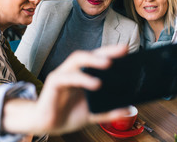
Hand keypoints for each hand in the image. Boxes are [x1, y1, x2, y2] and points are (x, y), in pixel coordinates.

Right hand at [2, 45, 130, 134]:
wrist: (48, 125)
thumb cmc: (68, 114)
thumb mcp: (92, 113)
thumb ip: (108, 111)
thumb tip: (128, 110)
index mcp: (83, 74)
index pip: (98, 59)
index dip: (111, 53)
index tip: (127, 50)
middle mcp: (73, 70)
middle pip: (89, 54)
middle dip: (105, 51)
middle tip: (122, 50)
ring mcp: (63, 74)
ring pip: (77, 59)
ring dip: (93, 60)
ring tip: (108, 64)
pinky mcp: (53, 82)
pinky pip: (67, 77)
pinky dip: (82, 78)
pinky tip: (95, 83)